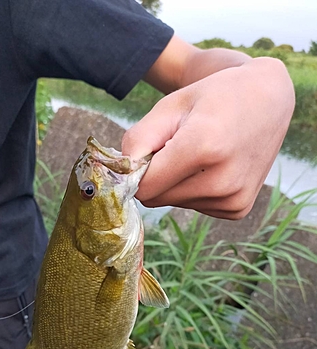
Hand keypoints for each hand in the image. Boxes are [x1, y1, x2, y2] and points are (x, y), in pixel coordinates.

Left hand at [122, 56, 294, 218]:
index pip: (144, 187)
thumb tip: (122, 175)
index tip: (147, 153)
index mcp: (203, 147)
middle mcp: (222, 180)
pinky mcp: (239, 209)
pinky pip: (195, 207)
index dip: (137, 171)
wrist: (267, 99)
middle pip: (157, 199)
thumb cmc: (214, 98)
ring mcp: (234, 199)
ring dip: (176, 183)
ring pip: (174, 203)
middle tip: (177, 148)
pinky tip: (214, 167)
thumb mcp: (170, 106)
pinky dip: (195, 190)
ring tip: (201, 154)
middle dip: (157, 176)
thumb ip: (138, 140)